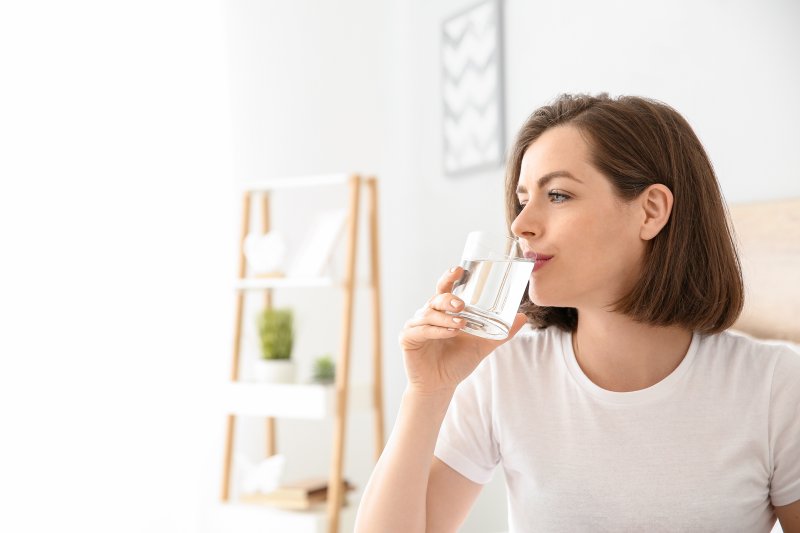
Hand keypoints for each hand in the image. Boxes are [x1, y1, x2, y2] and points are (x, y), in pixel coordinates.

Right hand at [400, 266, 528, 394]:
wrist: (441, 385)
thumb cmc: (458, 362)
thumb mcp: (482, 345)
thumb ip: (500, 332)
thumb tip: (522, 317)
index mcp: (443, 311)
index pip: (445, 288)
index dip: (449, 277)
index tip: (458, 269)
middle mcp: (428, 314)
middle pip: (436, 298)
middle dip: (449, 299)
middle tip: (462, 305)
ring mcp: (416, 325)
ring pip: (429, 314)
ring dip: (445, 318)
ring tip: (461, 324)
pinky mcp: (408, 338)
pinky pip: (422, 330)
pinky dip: (436, 331)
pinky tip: (449, 333)